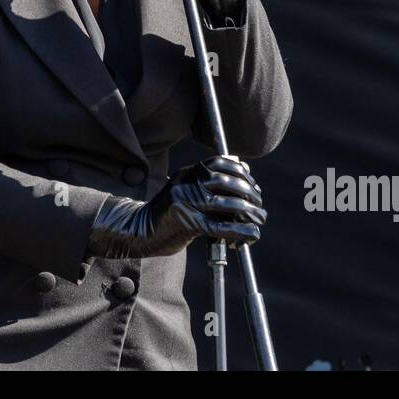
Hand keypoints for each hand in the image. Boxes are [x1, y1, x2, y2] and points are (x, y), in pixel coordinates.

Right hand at [86, 156, 265, 259]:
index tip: (252, 183)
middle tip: (259, 205)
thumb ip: (205, 183)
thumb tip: (242, 174)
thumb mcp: (183, 189)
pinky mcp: (188, 223)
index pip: (220, 163)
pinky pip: (221, 226)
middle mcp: (187, 184)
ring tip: (259, 219)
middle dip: (250, 194)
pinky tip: (251, 234)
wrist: (139, 232)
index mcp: (187, 173)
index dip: (241, 172)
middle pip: (228, 183)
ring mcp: (186, 202)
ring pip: (228, 204)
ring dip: (251, 213)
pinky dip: (242, 231)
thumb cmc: (167, 214)